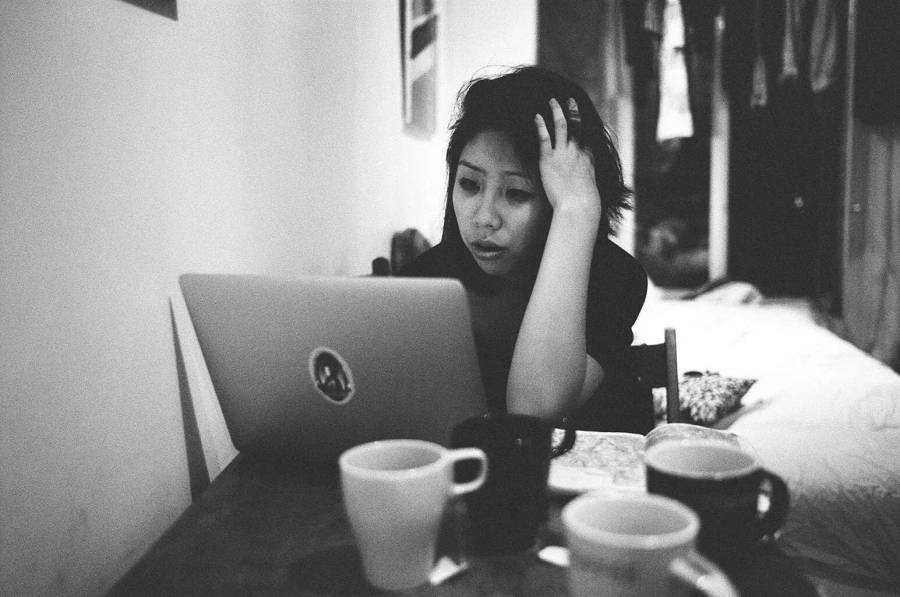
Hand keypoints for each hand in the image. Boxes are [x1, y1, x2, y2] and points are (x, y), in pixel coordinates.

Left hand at [534, 98, 601, 221]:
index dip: (585, 127)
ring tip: (553, 101)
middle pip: (577, 127)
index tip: (582, 119)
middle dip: (574, 112)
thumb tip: (588, 187)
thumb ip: (587, 182)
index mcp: (588, 159)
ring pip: (562, 126)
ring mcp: (563, 154)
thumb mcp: (591, 190)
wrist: (578, 206)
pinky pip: (545, 138)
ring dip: (557, 112)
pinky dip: (541, 126)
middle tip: (571, 100)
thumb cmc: (584, 204)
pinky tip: (536, 117)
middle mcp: (577, 152)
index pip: (588, 138)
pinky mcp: (549, 160)